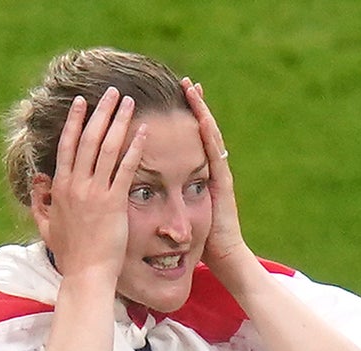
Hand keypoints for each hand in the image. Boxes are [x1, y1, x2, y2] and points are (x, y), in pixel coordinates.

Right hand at [36, 87, 147, 283]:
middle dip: (101, 111)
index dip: (75, 121)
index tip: (81, 102)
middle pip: (88, 138)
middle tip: (113, 91)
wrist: (86, 274)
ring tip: (130, 102)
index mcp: (60, 188)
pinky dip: (135, 148)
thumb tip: (36, 181)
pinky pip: (126, 169)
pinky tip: (143, 132)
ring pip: (107, 148)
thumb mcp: (47, 227)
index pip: (67, 145)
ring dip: (119, 121)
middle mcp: (76, 185)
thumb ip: (39, 202)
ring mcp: (94, 193)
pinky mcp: (114, 204)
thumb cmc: (70, 255)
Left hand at [181, 79, 251, 275]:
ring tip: (192, 88)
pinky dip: (208, 134)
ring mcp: (219, 174)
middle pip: (201, 131)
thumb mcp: (175, 215)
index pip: (187, 141)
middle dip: (193, 106)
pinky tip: (202, 117)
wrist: (222, 258)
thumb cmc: (197, 241)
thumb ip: (163, 201)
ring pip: (209, 135)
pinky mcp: (223, 182)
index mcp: (195, 176)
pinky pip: (215, 153)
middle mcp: (209, 170)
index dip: (179, 119)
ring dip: (201, 111)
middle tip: (184, 82)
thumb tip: (137, 195)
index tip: (169, 98)